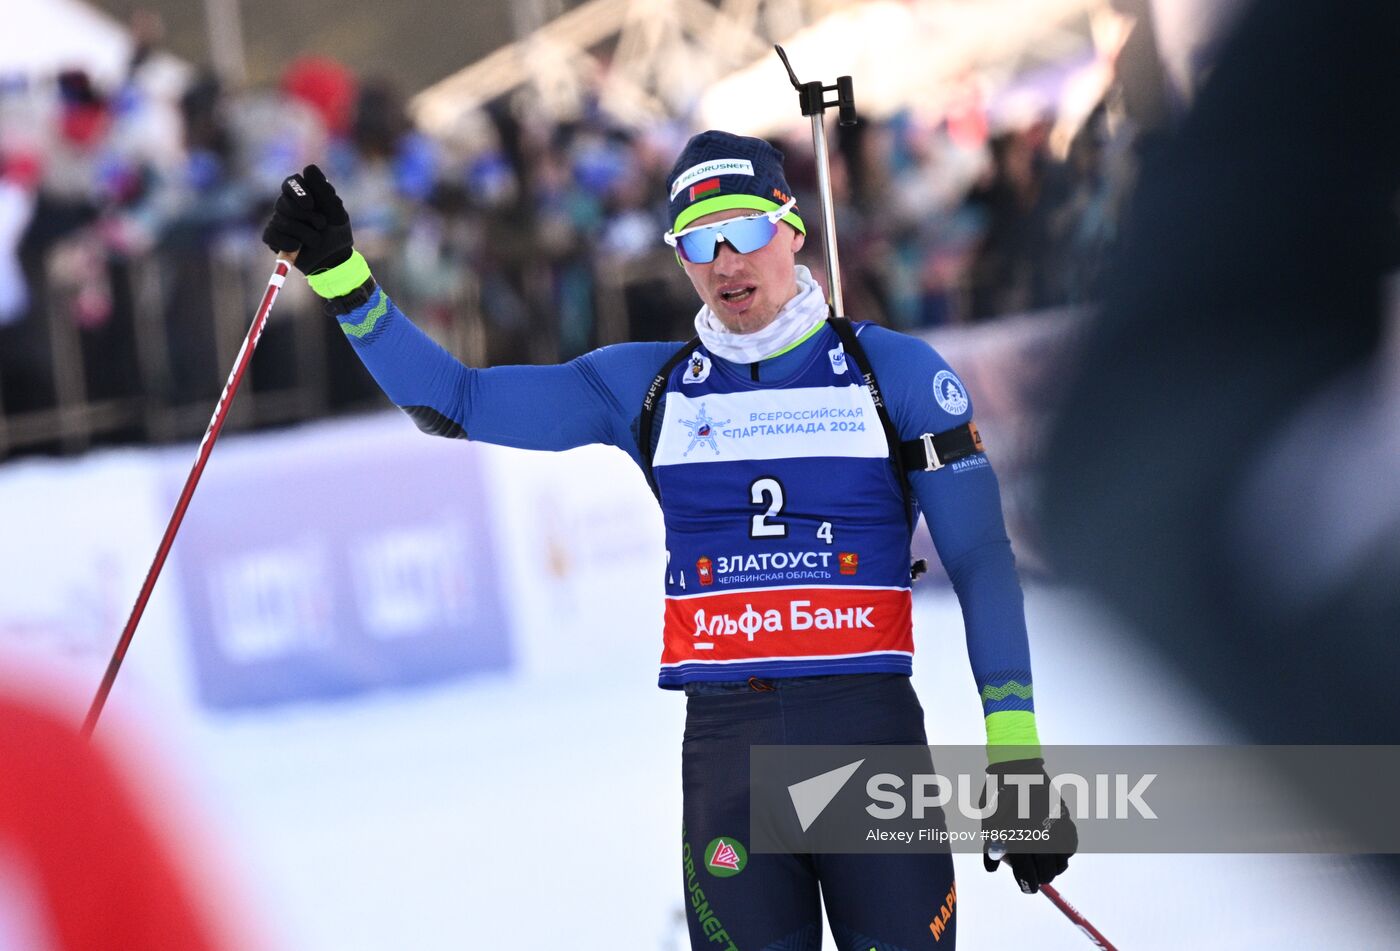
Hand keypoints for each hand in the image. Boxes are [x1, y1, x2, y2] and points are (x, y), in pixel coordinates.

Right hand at [261, 164, 352, 274]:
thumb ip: (323, 189)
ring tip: (317, 240)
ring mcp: (278, 221)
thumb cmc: (336, 231)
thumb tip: (308, 168)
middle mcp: (287, 205)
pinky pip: (271, 236)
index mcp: (302, 194)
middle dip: (306, 216)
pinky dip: (287, 243)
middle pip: (284, 202)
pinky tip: (298, 247)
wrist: (334, 259)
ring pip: (281, 221)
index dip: (298, 191)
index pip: (291, 182)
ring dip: (304, 233)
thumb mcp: (335, 210)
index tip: (311, 204)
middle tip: (322, 225)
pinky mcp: (274, 238)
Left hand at [980, 758, 1076, 892]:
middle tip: (1036, 873)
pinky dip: (1064, 851)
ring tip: (1045, 861)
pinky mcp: (1065, 819)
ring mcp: (1054, 829)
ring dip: (1054, 866)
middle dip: (1041, 877)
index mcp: (1018, 842)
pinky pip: (1070, 845)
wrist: (1016, 770)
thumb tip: (993, 869)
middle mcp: (1040, 837)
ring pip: (1062, 863)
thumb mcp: (988, 824)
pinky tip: (1055, 847)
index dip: (1028, 886)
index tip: (1028, 886)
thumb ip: (991, 848)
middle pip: (1048, 874)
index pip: (1028, 877)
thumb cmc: (998, 798)